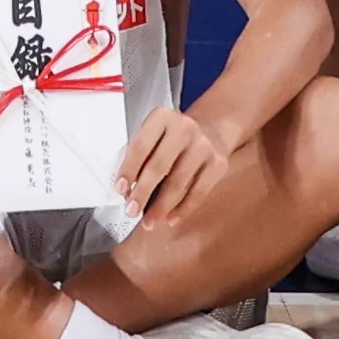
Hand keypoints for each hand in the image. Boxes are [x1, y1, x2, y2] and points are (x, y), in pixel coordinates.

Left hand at [116, 103, 235, 223]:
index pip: (141, 145)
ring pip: (179, 183)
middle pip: (159, 166)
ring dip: (161, 206)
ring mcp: (204, 146)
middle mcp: (184, 128)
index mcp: (162, 117)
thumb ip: (142, 156)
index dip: (129, 169)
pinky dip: (183, 208)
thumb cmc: (173, 137)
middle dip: (143, 192)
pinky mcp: (218, 163)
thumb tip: (127, 190)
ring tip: (149, 221)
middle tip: (131, 210)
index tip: (121, 189)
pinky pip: (198, 192)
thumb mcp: (155, 134)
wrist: (212, 129)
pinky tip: (171, 218)